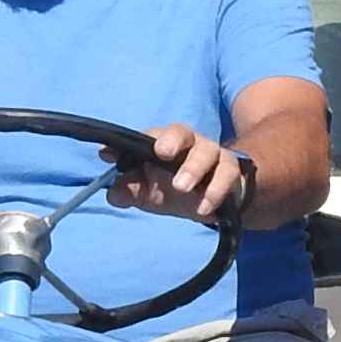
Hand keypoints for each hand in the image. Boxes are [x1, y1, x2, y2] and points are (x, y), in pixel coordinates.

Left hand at [111, 124, 251, 222]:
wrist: (214, 201)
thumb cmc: (174, 189)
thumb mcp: (147, 193)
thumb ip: (129, 191)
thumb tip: (112, 193)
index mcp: (164, 143)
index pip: (148, 136)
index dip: (130, 142)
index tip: (109, 153)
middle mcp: (189, 143)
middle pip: (181, 132)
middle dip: (172, 140)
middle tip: (162, 154)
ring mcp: (212, 155)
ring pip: (208, 152)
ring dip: (195, 168)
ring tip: (182, 188)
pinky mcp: (231, 172)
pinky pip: (227, 176)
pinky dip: (215, 191)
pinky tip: (203, 209)